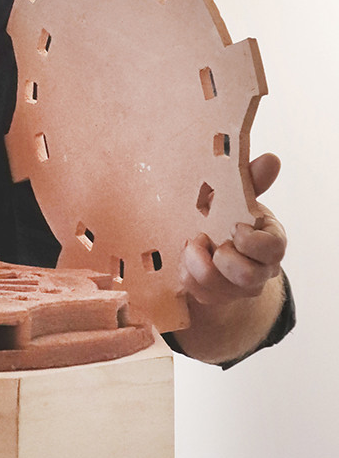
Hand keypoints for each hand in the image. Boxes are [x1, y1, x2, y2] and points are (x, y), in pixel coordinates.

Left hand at [174, 153, 287, 362]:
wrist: (208, 240)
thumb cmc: (225, 212)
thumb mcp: (235, 194)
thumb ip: (251, 180)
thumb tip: (270, 159)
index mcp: (270, 240)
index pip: (273, 248)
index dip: (250, 240)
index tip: (232, 225)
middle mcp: (261, 269)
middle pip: (248, 276)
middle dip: (222, 257)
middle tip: (204, 236)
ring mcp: (239, 288)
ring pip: (219, 287)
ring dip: (197, 263)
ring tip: (190, 244)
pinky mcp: (216, 297)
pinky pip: (199, 292)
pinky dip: (186, 272)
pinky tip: (184, 256)